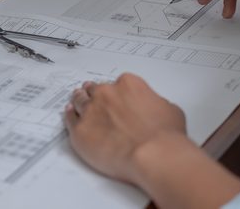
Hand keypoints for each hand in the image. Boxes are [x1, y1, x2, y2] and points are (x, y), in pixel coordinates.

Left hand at [64, 74, 186, 184]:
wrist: (152, 155)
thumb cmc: (163, 135)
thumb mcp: (169, 109)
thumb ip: (155, 103)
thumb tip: (153, 108)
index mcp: (128, 84)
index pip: (117, 83)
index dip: (116, 92)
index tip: (116, 98)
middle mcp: (107, 93)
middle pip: (95, 89)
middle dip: (95, 94)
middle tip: (95, 98)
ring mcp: (91, 111)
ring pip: (79, 100)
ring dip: (79, 100)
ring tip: (77, 100)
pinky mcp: (80, 131)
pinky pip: (69, 119)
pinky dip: (69, 116)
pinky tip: (69, 114)